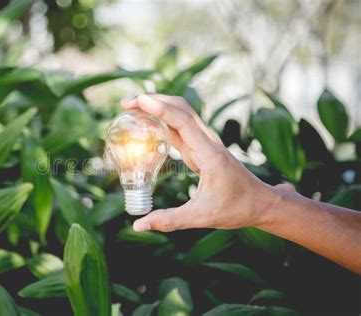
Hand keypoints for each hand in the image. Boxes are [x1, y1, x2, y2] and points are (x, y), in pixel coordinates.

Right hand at [121, 93, 278, 231]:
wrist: (260, 203)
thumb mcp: (201, 216)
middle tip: (125, 103)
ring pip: (180, 115)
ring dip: (157, 107)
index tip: (139, 100)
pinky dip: (162, 122)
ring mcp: (205, 144)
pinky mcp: (201, 149)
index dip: (160, 109)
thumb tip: (138, 225)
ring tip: (131, 109)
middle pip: (180, 109)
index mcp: (209, 154)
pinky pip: (180, 129)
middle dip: (153, 101)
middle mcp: (208, 143)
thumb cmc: (236, 208)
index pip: (183, 122)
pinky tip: (146, 125)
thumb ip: (169, 220)